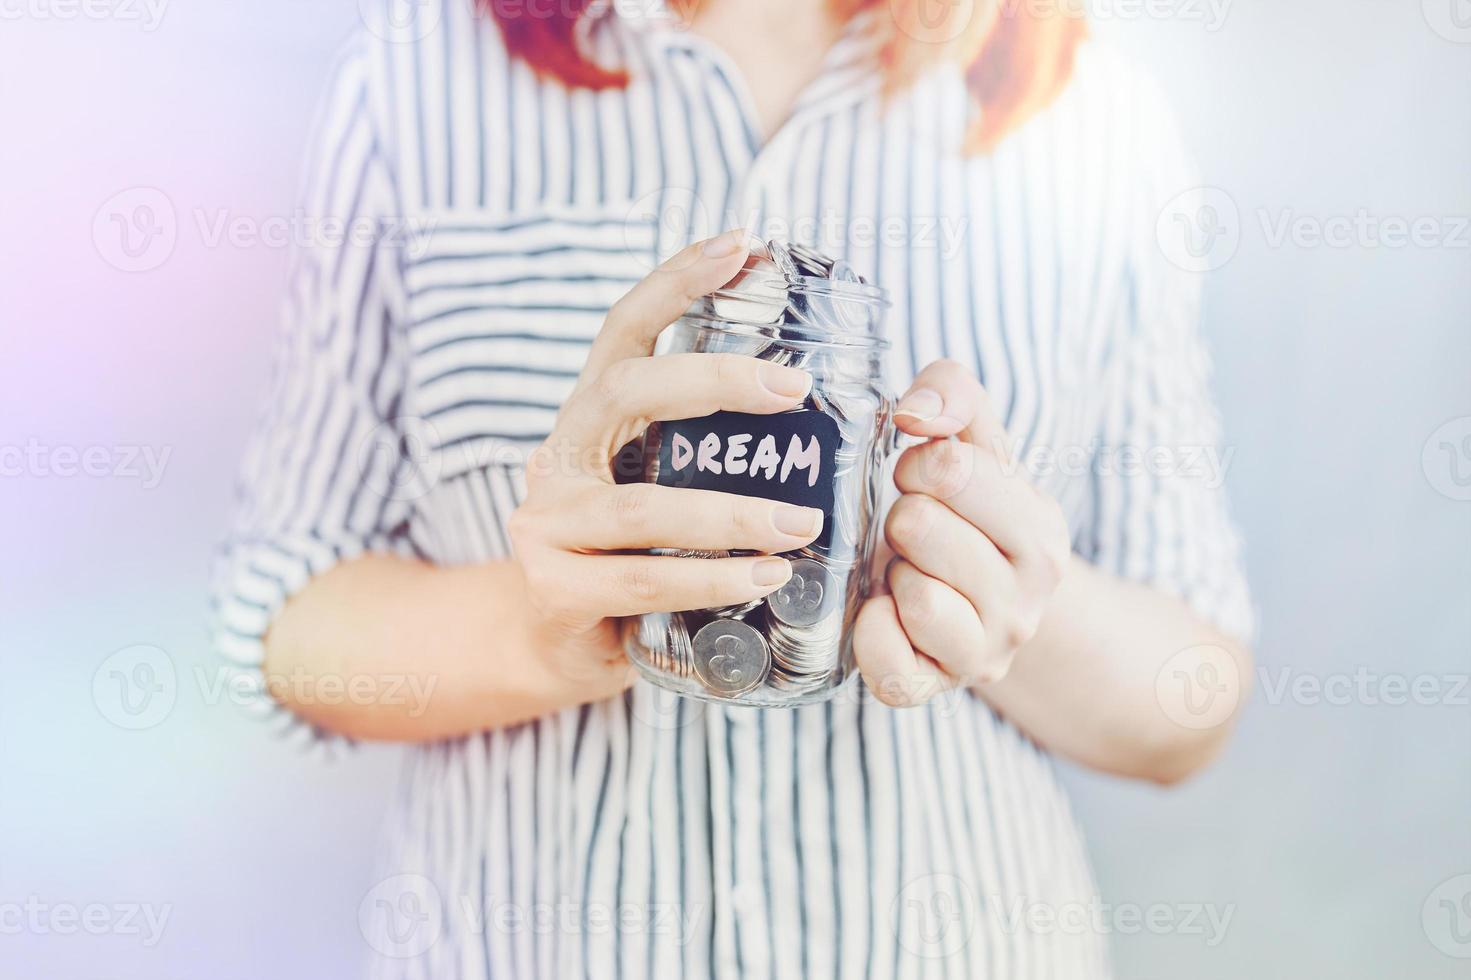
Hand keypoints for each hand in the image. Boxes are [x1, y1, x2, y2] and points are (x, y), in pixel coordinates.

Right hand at [507, 230, 825, 695]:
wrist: (559, 642)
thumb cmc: (635, 552)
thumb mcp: (664, 483)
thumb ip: (711, 446)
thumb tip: (822, 404)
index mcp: (591, 416)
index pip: (624, 329)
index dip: (676, 280)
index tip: (741, 244)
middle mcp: (559, 453)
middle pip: (626, 391)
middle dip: (715, 380)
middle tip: (796, 387)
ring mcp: (547, 521)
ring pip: (645, 508)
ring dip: (732, 514)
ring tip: (802, 523)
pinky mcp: (552, 587)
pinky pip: (642, 580)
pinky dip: (710, 580)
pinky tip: (764, 577)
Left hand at [853, 360, 1070, 706]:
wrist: (985, 605)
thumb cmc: (967, 511)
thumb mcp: (975, 443)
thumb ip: (954, 394)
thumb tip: (915, 413)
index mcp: (1040, 530)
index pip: (953, 469)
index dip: (916, 463)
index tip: (920, 477)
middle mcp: (1026, 599)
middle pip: (919, 525)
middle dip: (902, 517)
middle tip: (913, 529)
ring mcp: (984, 652)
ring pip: (911, 595)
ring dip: (892, 573)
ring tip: (908, 570)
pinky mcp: (934, 690)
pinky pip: (887, 666)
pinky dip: (871, 633)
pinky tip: (883, 610)